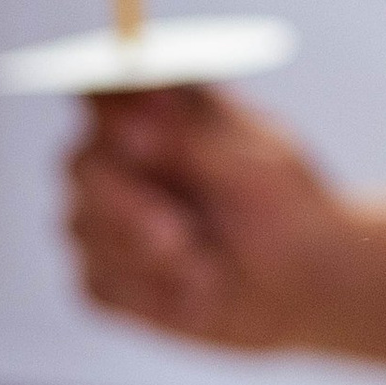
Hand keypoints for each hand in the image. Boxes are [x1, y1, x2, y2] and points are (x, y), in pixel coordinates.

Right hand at [69, 88, 351, 348]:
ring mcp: (100, 217)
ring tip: (211, 268)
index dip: (107, 110)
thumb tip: (148, 96)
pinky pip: (98, 284)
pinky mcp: (103, 274)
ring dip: (151, 258)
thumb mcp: (261, 161)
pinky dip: (150, 296)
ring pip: (84, 229)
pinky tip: (192, 294)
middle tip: (177, 234)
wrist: (304, 284)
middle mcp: (115, 158)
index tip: (140, 136)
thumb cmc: (286, 208)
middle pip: (81, 165)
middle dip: (128, 205)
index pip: (101, 88)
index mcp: (151, 111)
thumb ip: (200, 128)